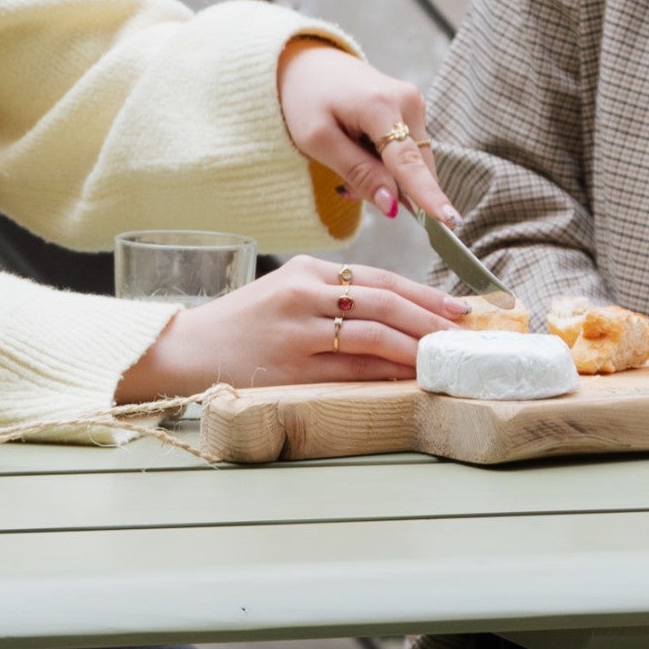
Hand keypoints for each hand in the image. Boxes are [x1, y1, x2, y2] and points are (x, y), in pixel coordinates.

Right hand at [114, 257, 462, 401]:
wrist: (186, 351)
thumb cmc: (241, 326)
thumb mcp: (285, 291)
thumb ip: (332, 295)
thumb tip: (395, 313)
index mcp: (308, 270)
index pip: (380, 278)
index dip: (425, 293)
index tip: (457, 306)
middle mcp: (305, 293)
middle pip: (385, 304)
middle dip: (431, 319)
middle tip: (462, 333)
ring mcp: (298, 331)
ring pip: (374, 337)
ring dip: (415, 348)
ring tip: (443, 357)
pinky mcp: (291, 366)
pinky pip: (352, 370)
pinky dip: (386, 374)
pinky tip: (408, 378)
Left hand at [276, 42, 456, 224]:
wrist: (308, 63)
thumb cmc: (306, 100)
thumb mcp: (318, 141)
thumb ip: (358, 173)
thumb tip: (393, 206)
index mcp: (381, 105)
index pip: (409, 161)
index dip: (428, 195)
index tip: (450, 221)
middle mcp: (408, 100)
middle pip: (415, 168)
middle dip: (389, 188)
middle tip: (345, 186)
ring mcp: (414, 102)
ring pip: (413, 163)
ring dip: (386, 177)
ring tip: (347, 163)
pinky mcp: (412, 109)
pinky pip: (408, 151)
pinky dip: (387, 163)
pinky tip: (360, 152)